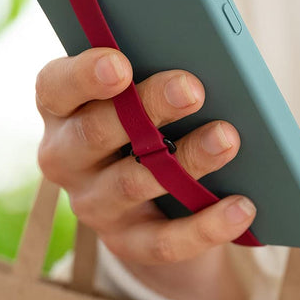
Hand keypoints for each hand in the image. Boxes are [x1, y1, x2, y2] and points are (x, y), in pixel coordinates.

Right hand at [35, 47, 255, 299]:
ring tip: (227, 138)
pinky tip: (242, 207)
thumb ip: (154, 70)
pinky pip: (163, 241)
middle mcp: (68, 156)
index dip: (85, 75)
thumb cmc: (146, 119)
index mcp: (64, 108)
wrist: (145, 194)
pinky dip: (205, 225)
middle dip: (147, 108)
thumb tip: (201, 58)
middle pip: (96, 131)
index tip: (120, 63)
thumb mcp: (140, 92)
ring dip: (185, 159)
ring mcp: (93, 202)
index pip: (57, 86)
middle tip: (192, 89)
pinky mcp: (125, 240)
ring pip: (133, 182)